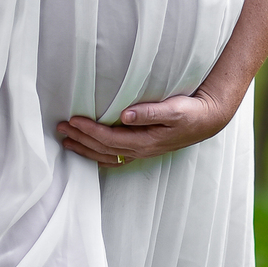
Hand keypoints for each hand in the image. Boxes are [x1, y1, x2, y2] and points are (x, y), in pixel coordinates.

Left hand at [56, 87, 234, 167]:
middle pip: (103, 149)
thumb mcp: (174, 109)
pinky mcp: (143, 148)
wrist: (207, 120)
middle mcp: (141, 150)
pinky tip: (89, 152)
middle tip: (60, 128)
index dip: (90, 131)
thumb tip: (124, 115)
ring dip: (85, 148)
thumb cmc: (190, 112)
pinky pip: (115, 157)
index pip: (110, 139)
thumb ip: (149, 112)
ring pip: (106, 155)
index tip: (73, 120)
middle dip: (80, 139)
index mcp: (146, 141)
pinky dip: (98, 154)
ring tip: (66, 140)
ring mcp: (142, 152)